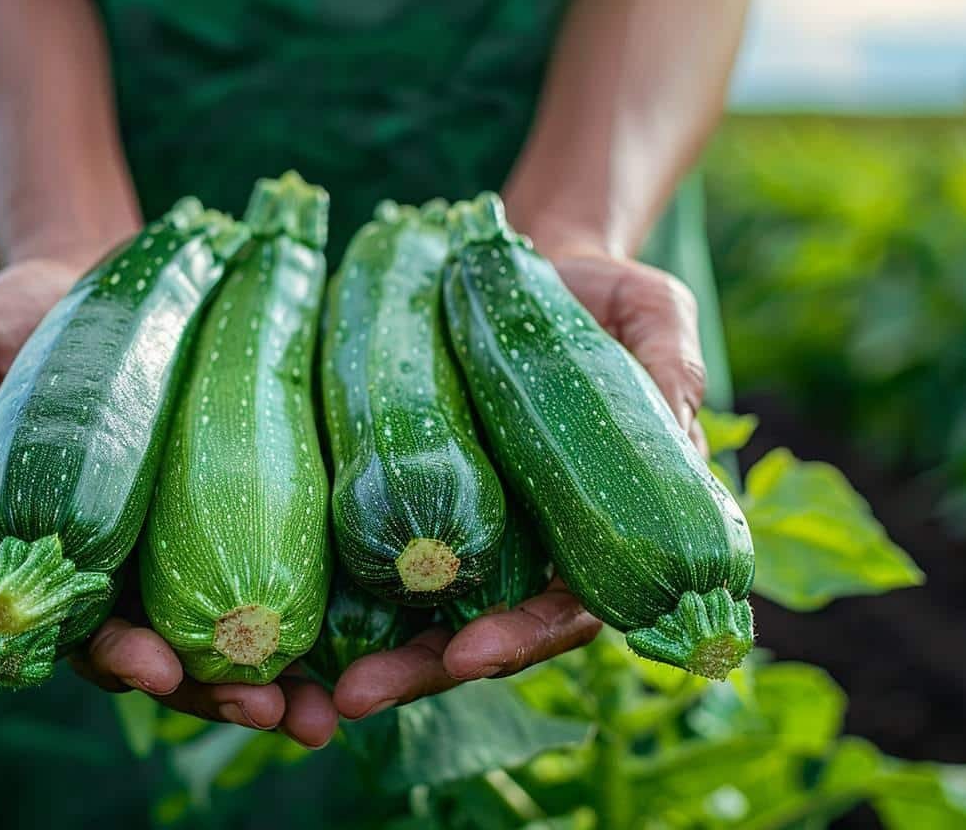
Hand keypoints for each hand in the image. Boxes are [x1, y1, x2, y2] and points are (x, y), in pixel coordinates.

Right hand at [0, 257, 337, 747]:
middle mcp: (119, 561)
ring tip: (320, 714)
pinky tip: (349, 644)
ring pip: (222, 628)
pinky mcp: (230, 500)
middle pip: (166, 648)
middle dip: (214, 691)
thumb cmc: (13, 322)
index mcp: (52, 548)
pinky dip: (309, 611)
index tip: (161, 674)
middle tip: (266, 711)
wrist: (87, 273)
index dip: (119, 658)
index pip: (81, 628)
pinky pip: (267, 564)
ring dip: (272, 679)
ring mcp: (177, 537)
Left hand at [334, 242, 709, 719]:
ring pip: (413, 615)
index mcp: (594, 529)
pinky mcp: (403, 500)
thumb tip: (682, 422)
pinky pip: (366, 556)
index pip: (566, 608)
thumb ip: (669, 369)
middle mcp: (524, 547)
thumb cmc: (598, 297)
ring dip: (363, 654)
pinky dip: (331, 594)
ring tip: (308, 688)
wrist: (515, 268)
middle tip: (356, 698)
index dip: (524, 637)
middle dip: (418, 671)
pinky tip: (283, 610)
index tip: (470, 654)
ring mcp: (459, 531)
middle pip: (475, 633)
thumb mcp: (648, 315)